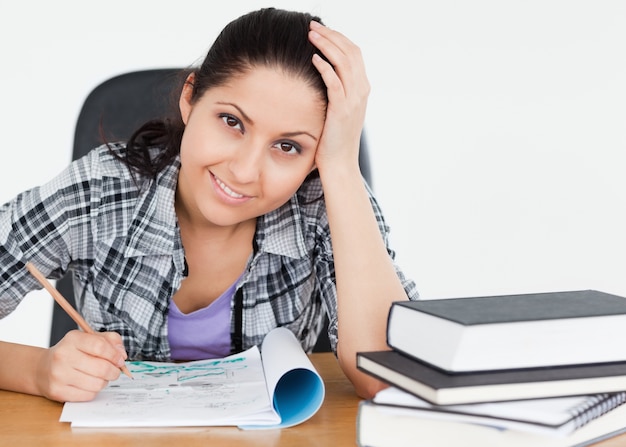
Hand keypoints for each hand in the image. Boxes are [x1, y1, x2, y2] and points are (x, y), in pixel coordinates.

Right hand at [36, 330, 126, 401]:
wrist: (42, 369)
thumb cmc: (72, 352)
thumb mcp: (89, 339)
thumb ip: (110, 340)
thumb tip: (122, 355)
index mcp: (73, 339)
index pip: (100, 346)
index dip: (115, 355)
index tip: (120, 360)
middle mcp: (63, 356)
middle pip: (101, 368)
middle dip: (114, 371)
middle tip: (114, 371)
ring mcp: (59, 375)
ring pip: (97, 384)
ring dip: (104, 382)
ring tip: (100, 377)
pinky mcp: (57, 392)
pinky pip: (88, 395)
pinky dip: (94, 391)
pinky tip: (89, 385)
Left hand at [308, 20, 369, 173]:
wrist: (340, 164)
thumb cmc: (334, 140)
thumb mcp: (339, 111)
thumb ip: (336, 92)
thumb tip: (321, 76)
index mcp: (362, 89)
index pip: (354, 53)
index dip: (339, 38)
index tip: (321, 30)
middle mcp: (361, 91)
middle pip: (351, 52)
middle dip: (332, 35)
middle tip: (313, 26)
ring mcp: (353, 100)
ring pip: (344, 62)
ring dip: (327, 45)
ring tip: (311, 36)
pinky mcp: (342, 110)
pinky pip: (335, 82)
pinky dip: (325, 68)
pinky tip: (314, 59)